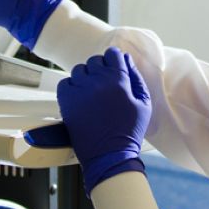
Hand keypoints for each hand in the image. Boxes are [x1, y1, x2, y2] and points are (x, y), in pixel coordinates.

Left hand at [57, 47, 151, 194]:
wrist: (109, 155)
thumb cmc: (129, 131)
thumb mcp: (144, 103)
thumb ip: (136, 78)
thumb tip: (127, 60)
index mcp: (118, 80)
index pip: (112, 54)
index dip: (114, 60)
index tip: (114, 68)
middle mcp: (98, 82)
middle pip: (95, 60)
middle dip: (100, 69)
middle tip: (104, 84)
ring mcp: (80, 90)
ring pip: (79, 70)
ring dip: (86, 77)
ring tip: (92, 92)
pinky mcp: (66, 101)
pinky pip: (65, 82)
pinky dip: (71, 87)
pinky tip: (80, 97)